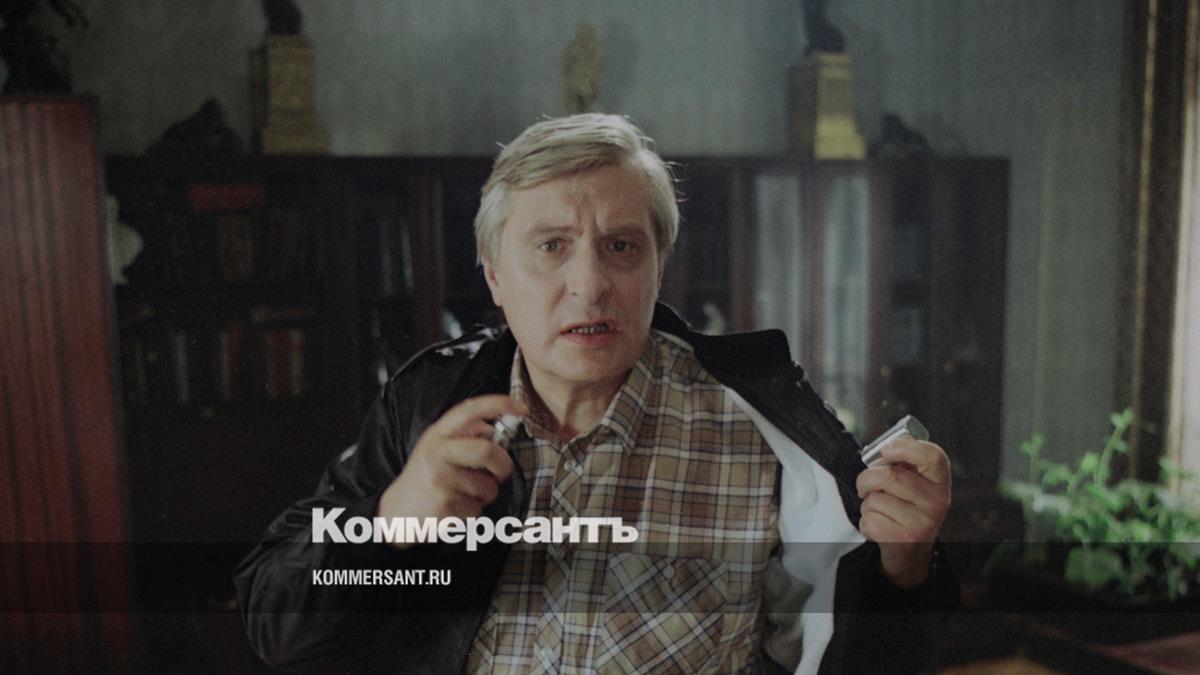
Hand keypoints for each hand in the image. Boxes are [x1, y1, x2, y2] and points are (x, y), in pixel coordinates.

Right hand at [376, 394, 525, 548]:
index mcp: (438, 434)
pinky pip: (478, 509)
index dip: (499, 404)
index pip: (470, 410)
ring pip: (488, 487)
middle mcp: (437, 453)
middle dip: (503, 465)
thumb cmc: (426, 478)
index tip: (521, 408)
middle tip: (500, 473)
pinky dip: (473, 512)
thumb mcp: (438, 449)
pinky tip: (455, 508)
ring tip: (464, 494)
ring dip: (485, 495)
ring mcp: (440, 479)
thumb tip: (494, 431)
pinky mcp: (444, 505)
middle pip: (487, 451)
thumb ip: (464, 437)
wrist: (397, 512)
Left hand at [855, 438, 950, 587]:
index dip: (906, 447)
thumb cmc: (906, 510)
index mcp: (939, 482)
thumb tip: (884, 447)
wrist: (911, 552)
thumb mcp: (913, 485)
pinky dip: (865, 521)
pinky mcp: (904, 539)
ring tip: (880, 510)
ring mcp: (922, 522)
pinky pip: (869, 519)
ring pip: (875, 499)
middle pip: (890, 476)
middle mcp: (937, 502)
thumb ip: (903, 464)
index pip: (933, 456)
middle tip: (866, 485)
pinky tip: (880, 526)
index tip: (887, 450)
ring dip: (867, 503)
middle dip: (867, 478)